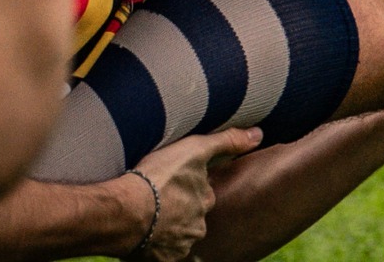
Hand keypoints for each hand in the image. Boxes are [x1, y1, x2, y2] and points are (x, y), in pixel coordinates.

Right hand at [128, 126, 262, 261]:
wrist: (125, 212)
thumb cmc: (159, 177)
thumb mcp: (195, 149)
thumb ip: (228, 141)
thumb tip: (258, 134)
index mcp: (206, 200)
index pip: (203, 192)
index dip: (190, 184)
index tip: (175, 179)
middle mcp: (197, 226)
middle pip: (192, 215)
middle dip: (181, 208)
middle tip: (162, 197)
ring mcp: (179, 245)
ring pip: (178, 235)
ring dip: (169, 227)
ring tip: (151, 213)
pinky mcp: (161, 260)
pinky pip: (163, 253)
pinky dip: (156, 245)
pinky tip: (145, 232)